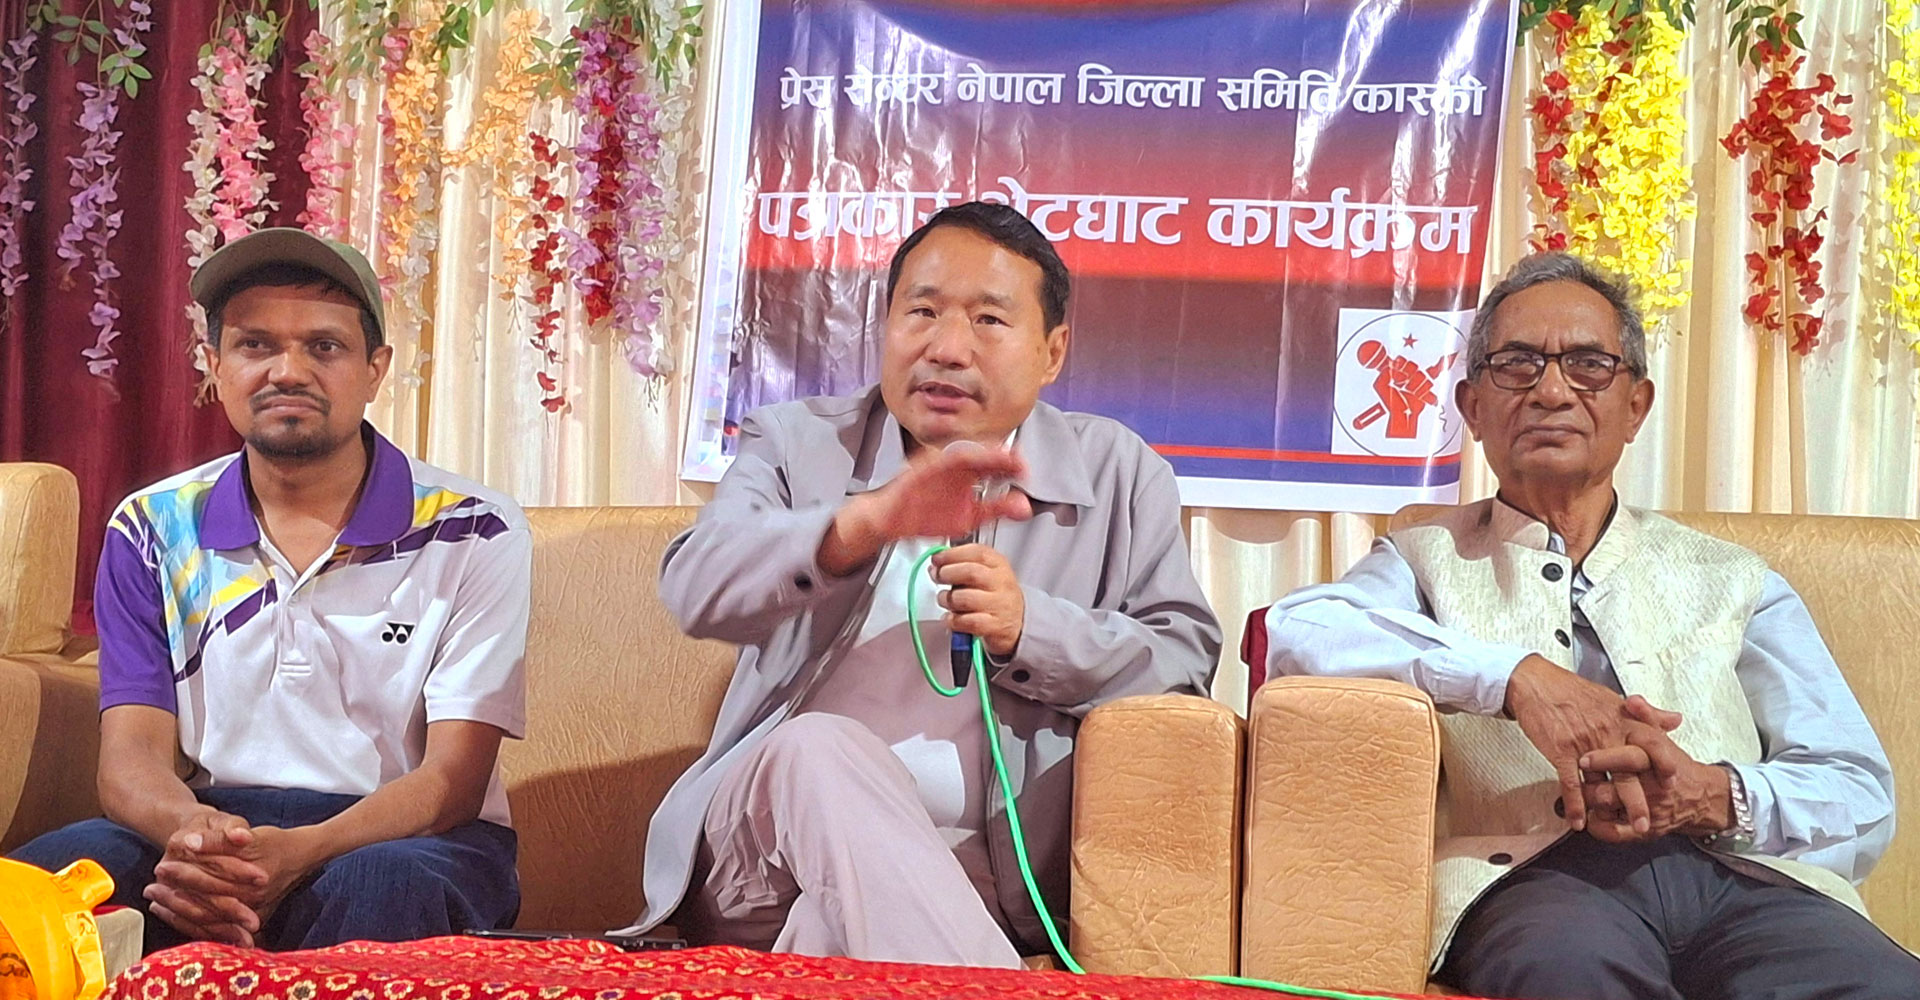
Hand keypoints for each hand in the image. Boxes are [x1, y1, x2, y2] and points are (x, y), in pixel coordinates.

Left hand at [149, 823, 322, 946]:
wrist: (302, 855)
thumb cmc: (275, 843)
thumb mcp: (249, 836)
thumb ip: (217, 840)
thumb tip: (186, 842)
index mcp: (248, 884)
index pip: (208, 883)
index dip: (182, 875)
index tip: (160, 869)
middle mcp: (249, 904)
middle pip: (204, 904)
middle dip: (174, 896)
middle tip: (150, 889)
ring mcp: (249, 914)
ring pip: (206, 919)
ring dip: (177, 911)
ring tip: (155, 902)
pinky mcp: (246, 920)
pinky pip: (213, 927)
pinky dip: (190, 921)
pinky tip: (171, 913)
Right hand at [819, 445, 1030, 575]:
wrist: (893, 520)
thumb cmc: (927, 515)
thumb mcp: (970, 517)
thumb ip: (997, 510)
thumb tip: (1025, 507)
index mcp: (969, 476)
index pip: (993, 467)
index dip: (1009, 466)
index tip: (1025, 470)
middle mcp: (956, 468)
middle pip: (980, 457)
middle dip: (998, 457)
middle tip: (1016, 461)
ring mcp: (937, 466)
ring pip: (960, 456)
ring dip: (977, 456)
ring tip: (994, 457)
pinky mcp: (918, 470)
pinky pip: (932, 463)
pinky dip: (947, 461)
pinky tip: (961, 461)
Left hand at [931, 544, 1024, 658]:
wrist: (1016, 621)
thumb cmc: (995, 594)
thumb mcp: (986, 572)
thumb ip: (962, 564)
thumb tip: (937, 563)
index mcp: (999, 564)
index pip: (977, 552)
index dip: (952, 554)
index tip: (937, 559)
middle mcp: (1001, 583)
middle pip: (970, 573)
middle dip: (946, 574)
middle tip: (938, 577)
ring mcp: (999, 605)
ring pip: (965, 598)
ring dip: (947, 598)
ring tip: (945, 599)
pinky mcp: (994, 626)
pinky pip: (968, 621)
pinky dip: (953, 620)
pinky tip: (950, 617)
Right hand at [1503, 655, 1682, 833]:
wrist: (1535, 684)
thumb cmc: (1571, 691)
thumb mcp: (1613, 699)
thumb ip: (1647, 714)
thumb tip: (1675, 720)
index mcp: (1622, 718)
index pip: (1652, 741)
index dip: (1664, 762)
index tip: (1670, 782)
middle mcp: (1607, 731)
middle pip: (1630, 769)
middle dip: (1639, 799)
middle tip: (1646, 822)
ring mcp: (1584, 742)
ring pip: (1603, 780)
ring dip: (1610, 807)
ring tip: (1619, 828)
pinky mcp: (1561, 749)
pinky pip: (1570, 782)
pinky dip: (1574, 804)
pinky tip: (1577, 821)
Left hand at [1576, 724, 1734, 842]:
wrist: (1700, 797)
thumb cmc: (1675, 765)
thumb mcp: (1661, 738)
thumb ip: (1646, 717)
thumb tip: (1633, 700)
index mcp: (1654, 762)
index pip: (1630, 759)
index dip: (1604, 759)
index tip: (1583, 757)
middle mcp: (1650, 788)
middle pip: (1613, 788)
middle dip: (1588, 782)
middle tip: (1574, 777)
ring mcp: (1646, 811)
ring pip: (1608, 809)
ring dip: (1589, 801)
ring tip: (1576, 792)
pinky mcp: (1642, 830)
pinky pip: (1613, 832)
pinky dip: (1597, 825)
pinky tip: (1586, 816)